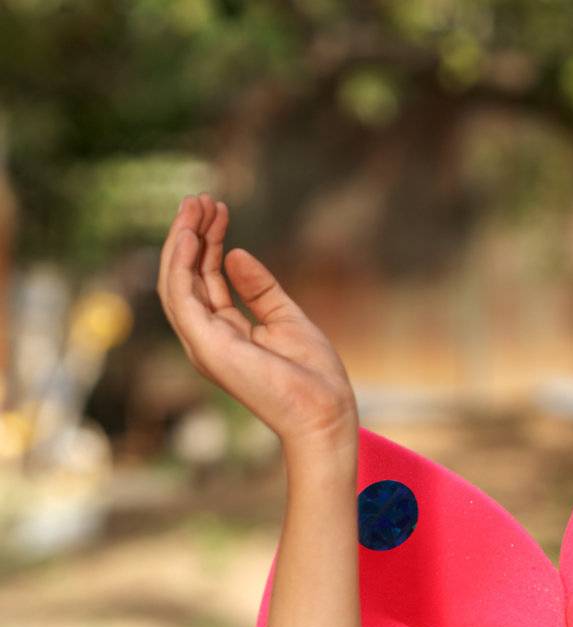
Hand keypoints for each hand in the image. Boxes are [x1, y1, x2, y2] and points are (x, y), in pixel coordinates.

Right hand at [157, 193, 358, 449]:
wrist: (325, 411)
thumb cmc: (313, 377)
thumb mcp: (285, 318)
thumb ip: (260, 289)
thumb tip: (235, 253)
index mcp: (225, 334)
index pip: (205, 280)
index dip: (209, 242)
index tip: (218, 208)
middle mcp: (208, 339)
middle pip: (186, 277)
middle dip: (190, 234)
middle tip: (201, 198)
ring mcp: (204, 344)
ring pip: (175, 282)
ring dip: (182, 240)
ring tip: (195, 205)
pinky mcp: (207, 345)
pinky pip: (181, 295)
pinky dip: (182, 262)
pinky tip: (192, 233)